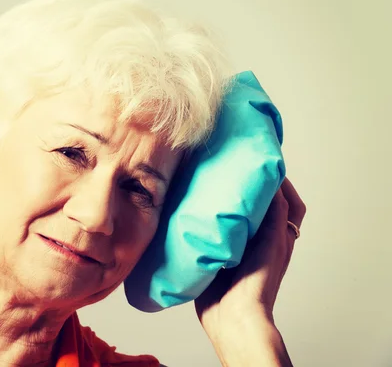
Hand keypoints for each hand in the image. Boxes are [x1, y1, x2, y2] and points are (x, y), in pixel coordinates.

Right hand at [194, 177, 305, 363]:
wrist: (233, 317)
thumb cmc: (258, 283)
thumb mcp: (273, 241)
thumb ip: (274, 212)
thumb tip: (275, 180)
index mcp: (278, 237)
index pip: (285, 203)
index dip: (280, 183)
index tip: (265, 163)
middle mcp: (258, 240)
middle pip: (256, 206)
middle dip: (246, 188)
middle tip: (232, 170)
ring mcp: (235, 248)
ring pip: (232, 218)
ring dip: (224, 204)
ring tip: (211, 185)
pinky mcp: (215, 256)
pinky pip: (211, 232)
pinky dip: (206, 221)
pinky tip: (195, 210)